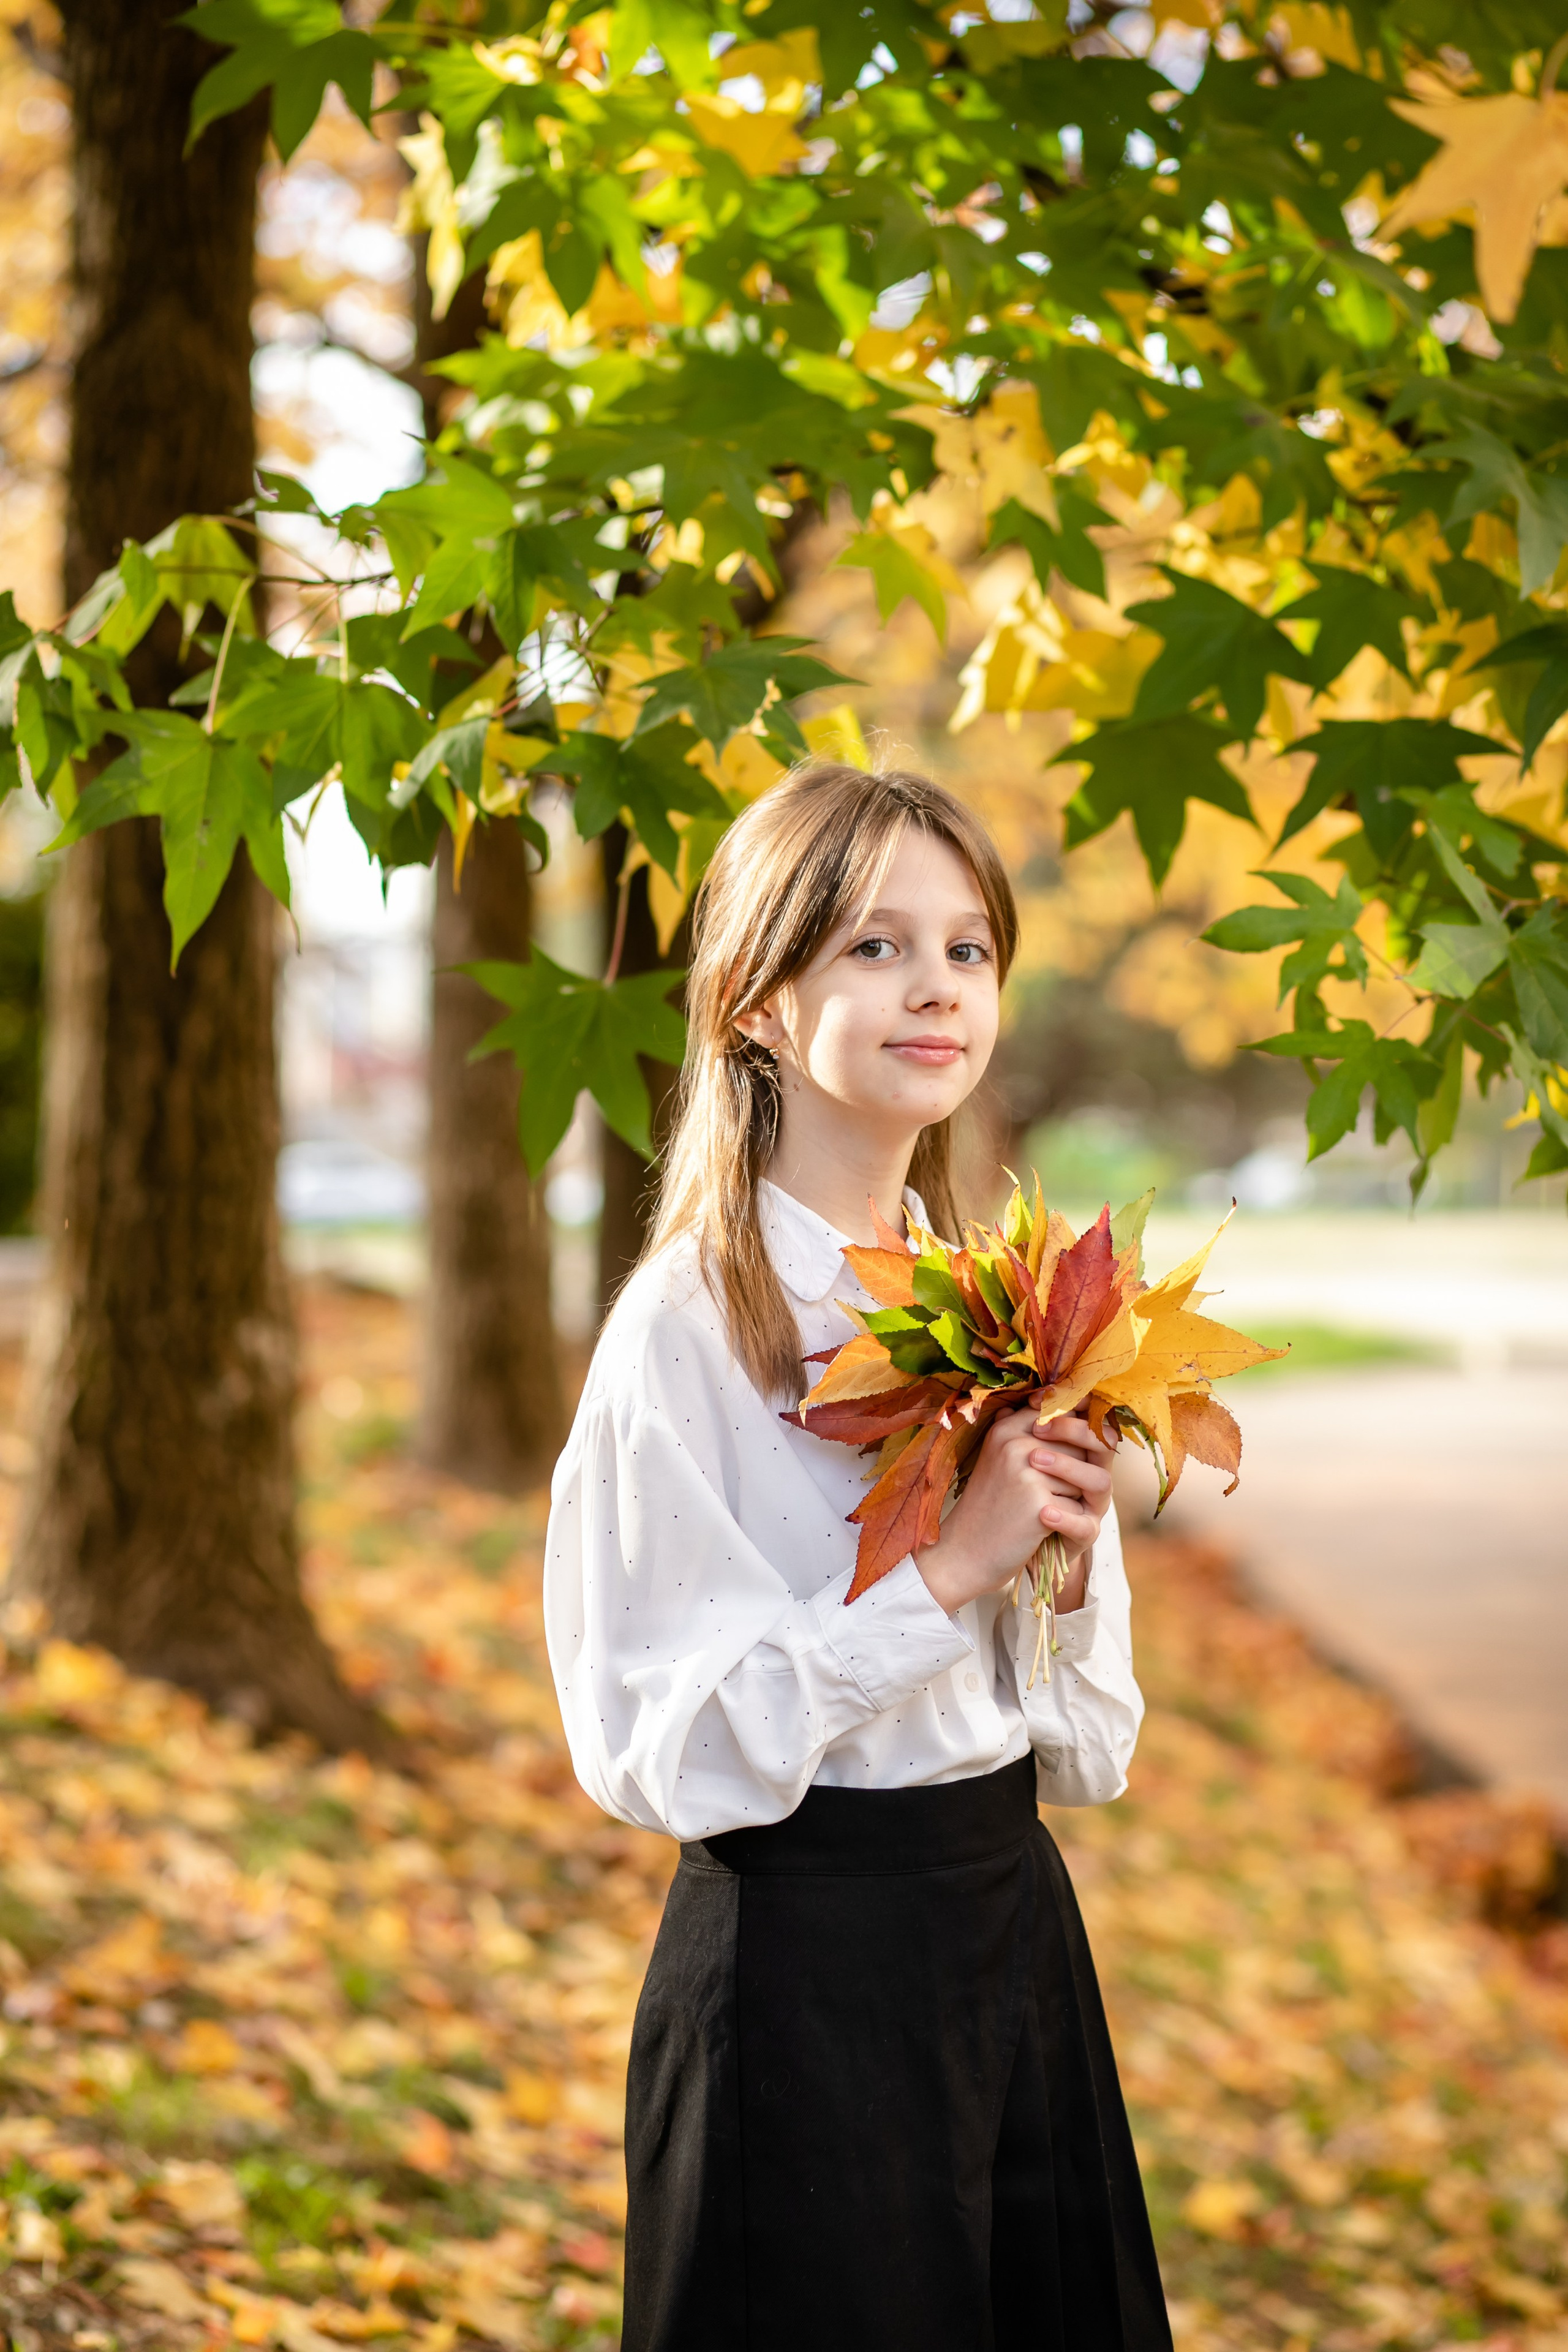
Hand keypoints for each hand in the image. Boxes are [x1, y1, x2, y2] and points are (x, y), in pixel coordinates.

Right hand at [915, 1410, 1116, 1617]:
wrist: (965, 1553)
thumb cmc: (988, 1506)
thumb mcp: (998, 1458)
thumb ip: (1022, 1428)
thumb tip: (1049, 1396)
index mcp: (1005, 1430)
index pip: (1059, 1411)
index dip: (1074, 1429)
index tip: (1073, 1448)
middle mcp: (1015, 1444)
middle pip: (1078, 1445)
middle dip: (1075, 1469)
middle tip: (1046, 1492)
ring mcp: (1027, 1473)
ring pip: (1083, 1476)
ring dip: (1072, 1497)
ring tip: (1039, 1509)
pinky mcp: (1039, 1504)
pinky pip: (1078, 1507)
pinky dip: (1067, 1522)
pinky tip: (1039, 1529)